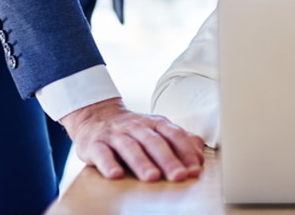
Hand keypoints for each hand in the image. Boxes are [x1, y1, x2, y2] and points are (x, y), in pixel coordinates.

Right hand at [60, 97, 204, 181]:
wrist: (96, 116)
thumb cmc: (133, 129)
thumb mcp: (157, 130)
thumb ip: (179, 141)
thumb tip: (199, 156)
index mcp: (155, 124)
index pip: (174, 135)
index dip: (185, 151)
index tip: (195, 169)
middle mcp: (136, 127)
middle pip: (154, 142)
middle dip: (168, 160)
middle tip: (179, 176)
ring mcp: (115, 135)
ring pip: (130, 147)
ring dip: (142, 163)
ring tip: (152, 178)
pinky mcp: (94, 144)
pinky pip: (102, 154)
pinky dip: (108, 164)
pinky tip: (115, 175)